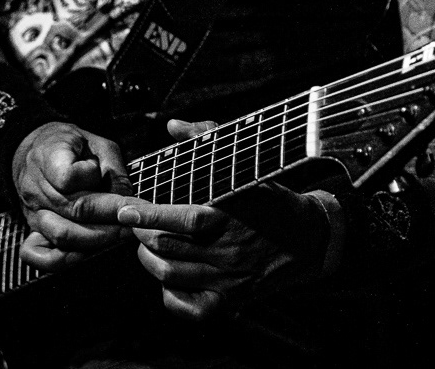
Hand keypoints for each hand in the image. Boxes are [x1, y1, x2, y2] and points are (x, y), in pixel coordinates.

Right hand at [14, 120, 141, 271]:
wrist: (36, 149)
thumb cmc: (73, 146)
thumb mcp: (97, 143)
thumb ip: (112, 170)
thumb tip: (126, 201)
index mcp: (49, 155)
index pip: (70, 177)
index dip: (101, 188)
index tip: (127, 195)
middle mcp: (35, 186)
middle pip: (74, 211)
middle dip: (111, 220)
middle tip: (137, 222)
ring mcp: (31, 211)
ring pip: (62, 235)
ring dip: (97, 239)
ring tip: (120, 235)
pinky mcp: (31, 230)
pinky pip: (40, 257)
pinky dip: (65, 260)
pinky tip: (88, 253)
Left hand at [116, 119, 332, 320]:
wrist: (310, 239)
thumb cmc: (273, 199)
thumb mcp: (247, 165)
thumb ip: (208, 140)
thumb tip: (174, 126)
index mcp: (230, 215)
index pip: (179, 218)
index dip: (147, 215)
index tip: (124, 209)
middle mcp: (227, 249)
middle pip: (166, 247)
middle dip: (140, 234)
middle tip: (135, 224)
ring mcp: (228, 279)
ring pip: (170, 274)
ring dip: (148, 260)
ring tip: (147, 246)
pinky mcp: (231, 300)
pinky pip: (188, 307)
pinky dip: (169, 294)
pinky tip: (168, 278)